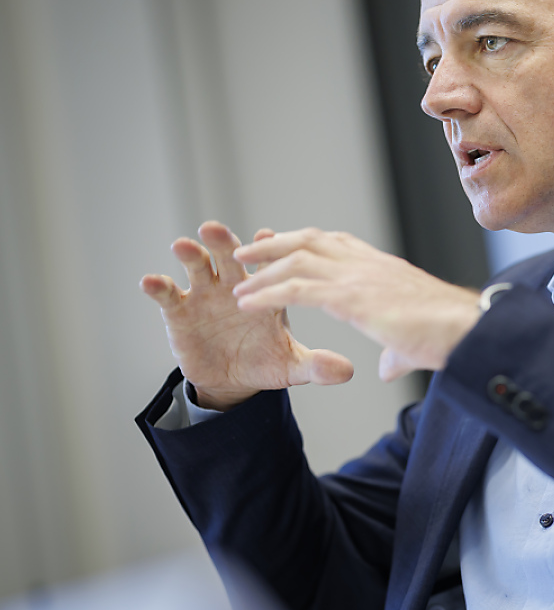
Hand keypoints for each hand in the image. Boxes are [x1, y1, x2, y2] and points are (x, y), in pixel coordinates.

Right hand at [140, 222, 354, 410]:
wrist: (233, 381)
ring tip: (183, 245)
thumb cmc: (265, 362)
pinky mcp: (179, 311)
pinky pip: (168, 295)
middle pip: (230, 256)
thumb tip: (347, 371)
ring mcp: (205, 294)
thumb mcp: (291, 366)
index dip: (268, 250)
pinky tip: (150, 281)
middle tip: (215, 229)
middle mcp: (234, 285)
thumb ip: (316, 366)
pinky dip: (159, 287)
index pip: (270, 265)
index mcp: (267, 291)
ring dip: (190, 255)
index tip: (268, 235)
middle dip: (223, 242)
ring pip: (197, 267)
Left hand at [230, 228, 480, 381]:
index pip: (338, 243)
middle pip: (310, 240)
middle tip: (249, 253)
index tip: (284, 246)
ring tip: (238, 281)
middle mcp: (367, 264)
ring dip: (262, 269)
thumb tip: (389, 369)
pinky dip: (267, 294)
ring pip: (296, 260)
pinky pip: (295, 290)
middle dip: (275, 245)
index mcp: (384, 268)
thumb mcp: (414, 344)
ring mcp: (357, 277)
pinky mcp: (349, 298)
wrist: (465, 330)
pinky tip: (248, 303)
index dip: (307, 243)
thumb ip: (395, 353)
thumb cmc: (450, 336)